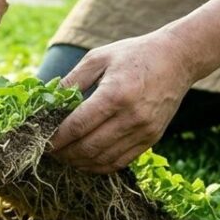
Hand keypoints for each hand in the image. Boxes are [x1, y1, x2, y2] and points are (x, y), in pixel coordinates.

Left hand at [50, 30, 198, 173]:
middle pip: (88, 148)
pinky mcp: (152, 139)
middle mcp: (131, 117)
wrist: (178, 59)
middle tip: (49, 152)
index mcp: (114, 94)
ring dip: (79, 162)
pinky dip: (99, 165)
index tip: (41, 141)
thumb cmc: (134, 54)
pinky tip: (86, 159)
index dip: (56, 138)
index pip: (77, 126)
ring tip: (65, 156)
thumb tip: (47, 101)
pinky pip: (121, 161)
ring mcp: (144, 131)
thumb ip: (72, 80)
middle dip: (64, 154)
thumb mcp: (99, 57)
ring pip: (103, 160)